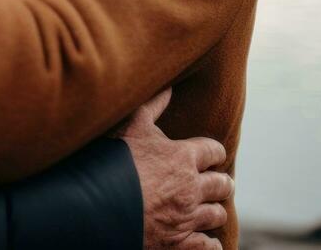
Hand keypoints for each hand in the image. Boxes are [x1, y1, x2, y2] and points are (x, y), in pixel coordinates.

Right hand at [117, 89, 231, 249]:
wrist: (98, 204)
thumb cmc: (115, 160)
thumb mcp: (132, 124)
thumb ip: (153, 104)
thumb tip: (169, 86)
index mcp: (183, 156)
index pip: (214, 151)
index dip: (213, 152)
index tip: (210, 154)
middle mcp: (191, 188)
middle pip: (222, 184)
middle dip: (222, 182)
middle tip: (219, 183)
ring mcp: (187, 217)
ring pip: (217, 214)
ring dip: (215, 210)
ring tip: (211, 209)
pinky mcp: (179, 242)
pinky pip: (208, 246)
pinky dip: (210, 243)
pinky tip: (207, 239)